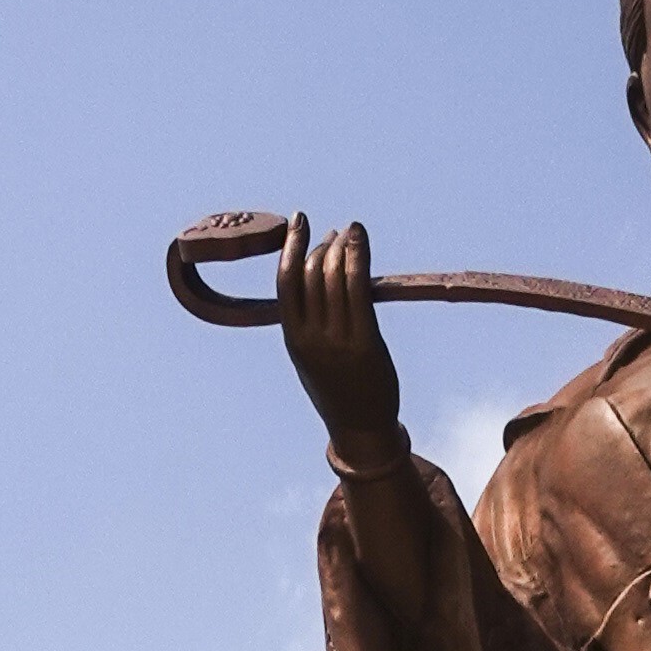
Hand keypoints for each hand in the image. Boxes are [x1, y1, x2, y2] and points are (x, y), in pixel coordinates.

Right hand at [279, 217, 406, 466]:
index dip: (292, 245)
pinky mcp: (364, 341)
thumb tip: (317, 273)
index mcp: (293, 338)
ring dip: (342, 245)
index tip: (299, 220)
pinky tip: (359, 235)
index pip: (285, 280)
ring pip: (334, 275)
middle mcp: (311, 337)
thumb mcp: (311, 356)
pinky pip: (358, 285)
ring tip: (350, 232)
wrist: (361, 429)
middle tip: (336, 235)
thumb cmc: (339, 389)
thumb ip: (307, 321)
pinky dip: (359, 254)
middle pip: (312, 273)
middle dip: (323, 245)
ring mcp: (337, 339)